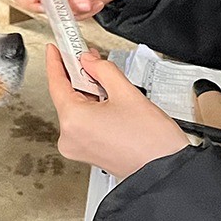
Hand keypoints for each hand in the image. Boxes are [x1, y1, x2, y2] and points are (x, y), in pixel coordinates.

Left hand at [46, 46, 187, 179]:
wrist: (165, 171)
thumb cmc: (150, 141)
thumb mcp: (126, 92)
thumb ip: (103, 70)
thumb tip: (89, 61)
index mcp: (73, 121)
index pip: (56, 83)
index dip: (56, 61)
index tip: (55, 49)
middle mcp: (69, 138)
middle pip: (67, 96)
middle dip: (78, 75)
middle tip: (88, 57)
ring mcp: (77, 148)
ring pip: (76, 110)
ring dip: (87, 91)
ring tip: (104, 78)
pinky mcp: (87, 153)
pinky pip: (83, 123)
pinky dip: (91, 108)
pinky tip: (105, 97)